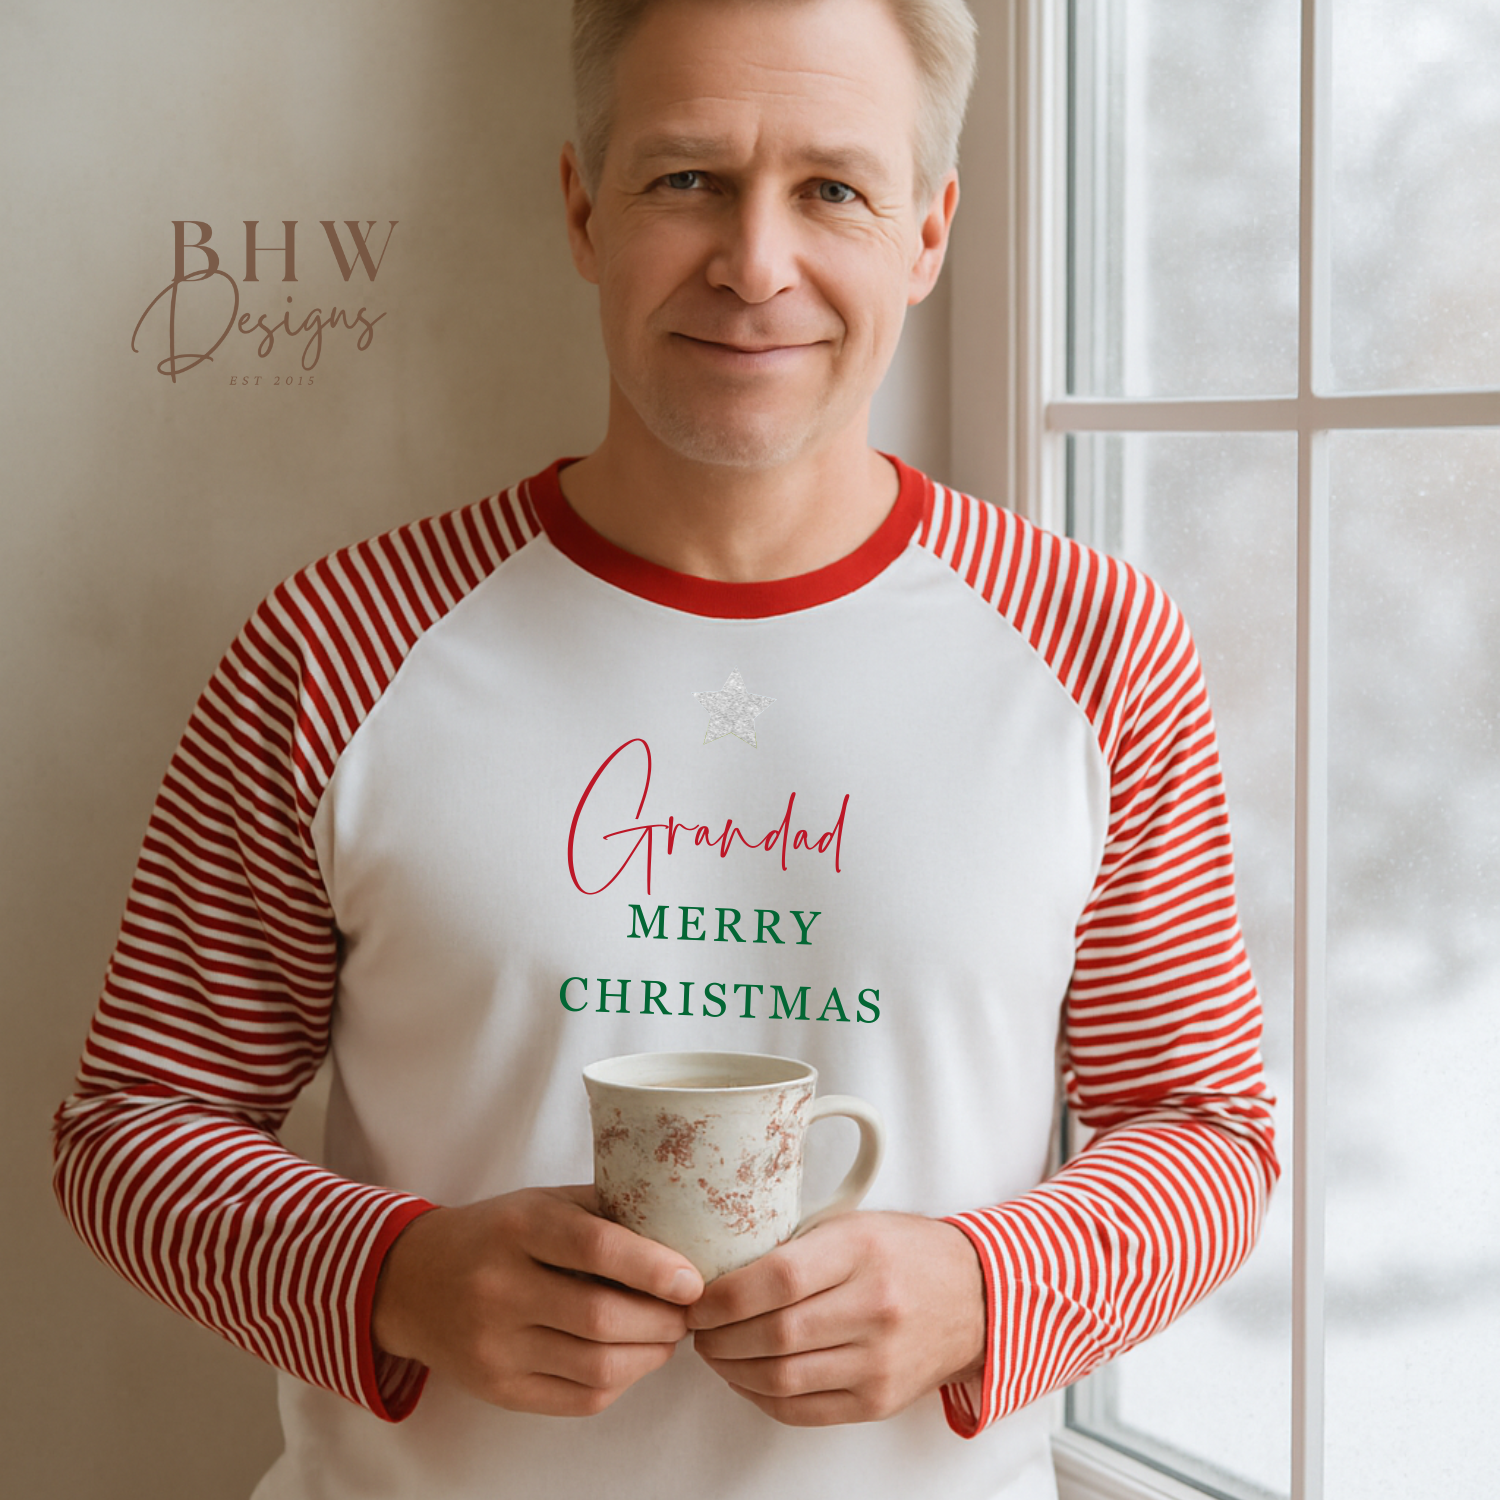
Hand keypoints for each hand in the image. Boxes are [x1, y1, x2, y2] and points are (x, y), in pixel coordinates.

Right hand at [371, 1185, 703, 1415]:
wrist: (411, 1281)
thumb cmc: (496, 1234)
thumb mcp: (542, 1202)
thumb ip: (604, 1211)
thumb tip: (682, 1230)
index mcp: (517, 1228)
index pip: (596, 1248)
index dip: (653, 1266)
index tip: (692, 1279)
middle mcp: (499, 1288)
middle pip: (601, 1317)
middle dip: (663, 1320)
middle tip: (689, 1311)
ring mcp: (494, 1346)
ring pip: (596, 1367)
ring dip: (651, 1355)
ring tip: (668, 1334)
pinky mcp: (497, 1389)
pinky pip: (579, 1399)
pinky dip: (621, 1382)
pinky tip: (633, 1359)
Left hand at [686, 1212, 984, 1425]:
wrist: (975, 1297)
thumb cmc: (904, 1252)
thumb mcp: (853, 1225)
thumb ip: (794, 1245)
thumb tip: (720, 1270)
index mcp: (861, 1252)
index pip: (777, 1279)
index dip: (723, 1296)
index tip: (697, 1297)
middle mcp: (873, 1308)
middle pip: (774, 1335)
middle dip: (718, 1336)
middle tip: (697, 1327)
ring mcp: (878, 1361)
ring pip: (781, 1379)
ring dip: (732, 1369)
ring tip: (714, 1351)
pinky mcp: (878, 1401)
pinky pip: (802, 1410)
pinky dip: (761, 1396)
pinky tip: (745, 1377)